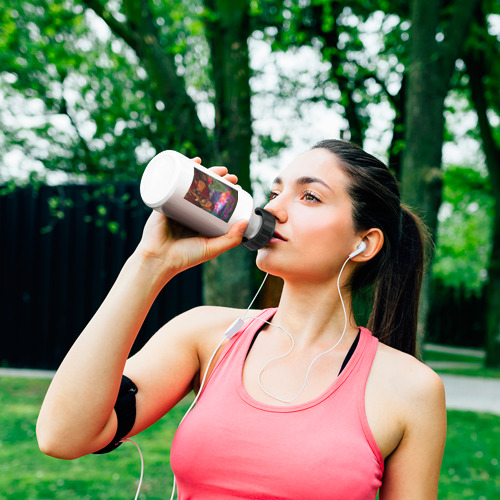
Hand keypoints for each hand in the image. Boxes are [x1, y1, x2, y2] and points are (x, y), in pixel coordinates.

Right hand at [135, 157, 246, 276]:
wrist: (158, 259)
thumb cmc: (185, 257)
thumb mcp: (212, 248)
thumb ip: (230, 239)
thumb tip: (245, 221)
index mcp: (201, 221)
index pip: (216, 201)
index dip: (227, 192)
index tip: (237, 186)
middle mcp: (190, 211)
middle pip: (205, 189)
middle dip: (218, 179)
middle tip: (229, 175)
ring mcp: (177, 204)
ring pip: (192, 183)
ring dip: (204, 171)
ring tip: (217, 168)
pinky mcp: (164, 200)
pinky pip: (173, 181)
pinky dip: (182, 168)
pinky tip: (192, 160)